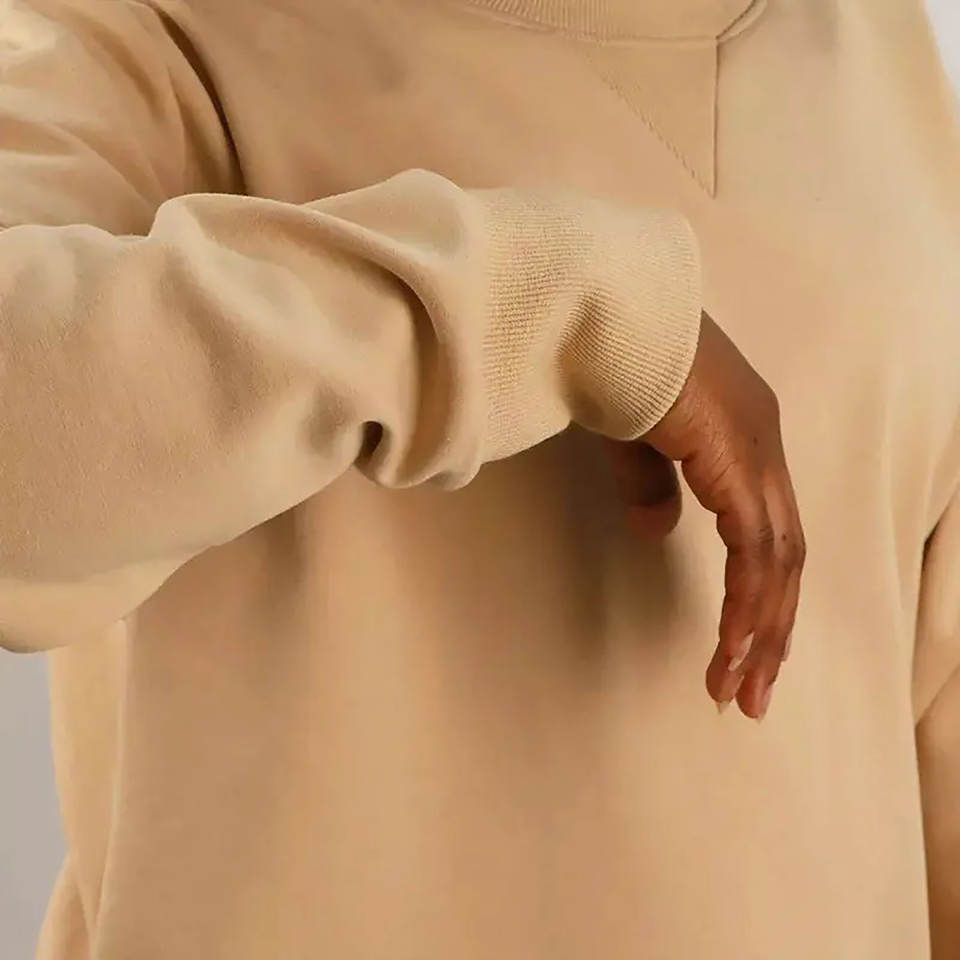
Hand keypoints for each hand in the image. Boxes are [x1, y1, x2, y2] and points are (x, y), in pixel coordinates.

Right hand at [608, 312, 805, 719]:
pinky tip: (733, 644)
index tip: (741, 648)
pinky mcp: (738, 463)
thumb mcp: (634, 438)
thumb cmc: (612, 363)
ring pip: (778, 562)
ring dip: (760, 631)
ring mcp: (757, 453)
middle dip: (770, 629)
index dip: (760, 593)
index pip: (768, 531)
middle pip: (785, 556)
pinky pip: (755, 550)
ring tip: (738, 688)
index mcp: (743, 436)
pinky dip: (748, 604)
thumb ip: (652, 484)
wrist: (607, 317)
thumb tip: (660, 531)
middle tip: (749, 691)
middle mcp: (763, 448)